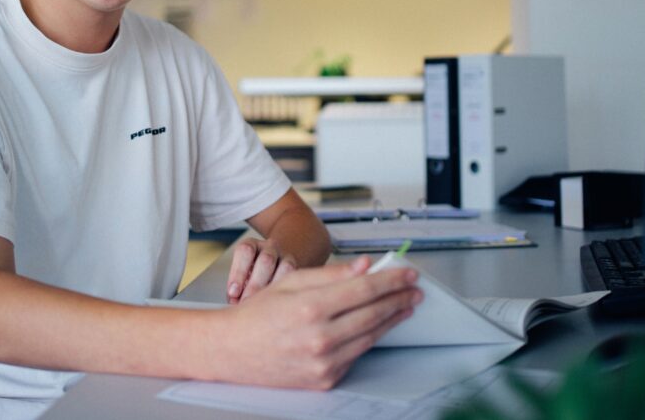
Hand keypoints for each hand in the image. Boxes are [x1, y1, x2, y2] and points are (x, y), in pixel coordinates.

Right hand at [208, 256, 422, 389]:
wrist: (231, 351)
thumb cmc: (257, 314)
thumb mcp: (291, 282)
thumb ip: (331, 274)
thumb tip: (364, 266)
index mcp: (310, 307)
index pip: (364, 289)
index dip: (391, 280)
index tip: (407, 274)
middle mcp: (319, 337)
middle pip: (373, 313)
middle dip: (399, 298)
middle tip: (413, 289)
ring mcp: (324, 362)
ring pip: (371, 336)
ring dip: (392, 318)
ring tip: (404, 306)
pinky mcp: (325, 378)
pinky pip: (357, 354)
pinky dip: (370, 337)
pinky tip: (378, 325)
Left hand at [226, 237, 296, 303]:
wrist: (269, 275)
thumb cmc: (249, 280)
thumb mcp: (239, 280)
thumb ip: (236, 289)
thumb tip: (234, 303)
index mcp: (250, 245)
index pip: (245, 251)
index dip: (238, 273)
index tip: (233, 293)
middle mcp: (269, 247)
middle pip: (266, 260)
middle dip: (255, 285)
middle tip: (248, 303)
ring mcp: (285, 256)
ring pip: (284, 267)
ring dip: (273, 288)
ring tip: (263, 306)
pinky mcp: (296, 267)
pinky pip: (295, 276)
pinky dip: (286, 289)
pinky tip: (277, 302)